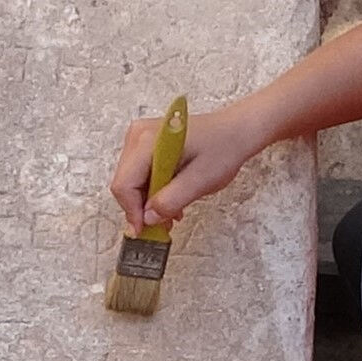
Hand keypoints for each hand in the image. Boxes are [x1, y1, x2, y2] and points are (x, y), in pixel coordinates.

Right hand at [108, 98, 266, 228]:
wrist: (237, 130)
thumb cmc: (224, 147)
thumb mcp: (201, 180)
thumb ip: (172, 200)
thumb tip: (148, 218)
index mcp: (148, 140)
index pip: (124, 183)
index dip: (132, 211)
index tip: (144, 229)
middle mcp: (139, 135)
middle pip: (125, 182)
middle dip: (141, 207)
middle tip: (160, 224)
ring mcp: (141, 137)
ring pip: (131, 180)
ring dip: (148, 200)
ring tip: (171, 212)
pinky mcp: (148, 143)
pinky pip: (140, 173)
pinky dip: (152, 190)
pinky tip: (169, 198)